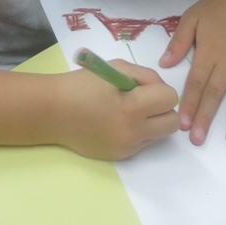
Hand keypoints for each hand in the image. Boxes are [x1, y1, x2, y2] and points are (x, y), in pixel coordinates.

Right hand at [51, 60, 178, 159]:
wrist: (52, 112)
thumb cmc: (82, 85)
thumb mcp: (115, 68)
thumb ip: (145, 76)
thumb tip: (161, 89)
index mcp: (132, 107)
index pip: (171, 99)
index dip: (159, 88)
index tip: (142, 86)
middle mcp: (133, 132)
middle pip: (173, 123)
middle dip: (164, 109)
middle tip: (144, 101)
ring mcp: (127, 147)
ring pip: (160, 135)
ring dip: (153, 122)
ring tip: (129, 111)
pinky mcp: (120, 156)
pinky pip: (143, 143)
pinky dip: (138, 131)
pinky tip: (117, 122)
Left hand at [159, 0, 225, 146]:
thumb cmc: (218, 5)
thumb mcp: (192, 17)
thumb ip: (179, 42)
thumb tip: (164, 63)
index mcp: (209, 51)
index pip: (196, 82)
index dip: (188, 103)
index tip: (182, 124)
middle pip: (216, 93)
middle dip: (206, 117)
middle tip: (198, 140)